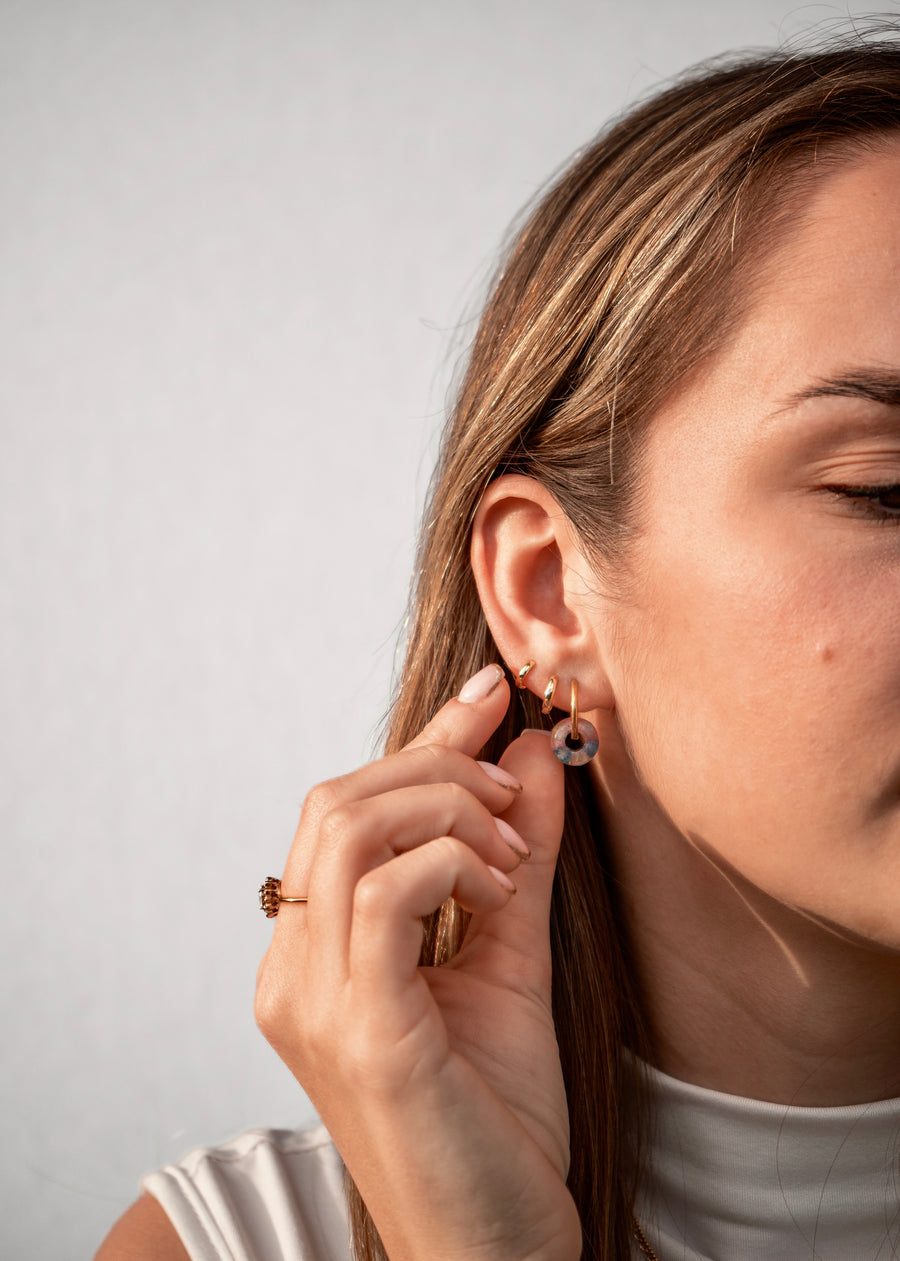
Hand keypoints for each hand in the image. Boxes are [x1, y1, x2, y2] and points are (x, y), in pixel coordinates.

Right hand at [255, 665, 580, 1260]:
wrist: (500, 1246)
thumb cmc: (495, 1114)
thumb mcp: (509, 957)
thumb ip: (515, 857)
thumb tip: (531, 751)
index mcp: (313, 953)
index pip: (347, 810)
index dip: (422, 741)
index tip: (490, 692)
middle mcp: (292, 969)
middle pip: (336, 800)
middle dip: (438, 767)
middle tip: (516, 792)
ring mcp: (314, 999)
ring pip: (350, 827)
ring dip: (447, 808)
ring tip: (512, 852)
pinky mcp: (359, 1028)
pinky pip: (386, 891)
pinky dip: (451, 859)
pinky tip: (499, 889)